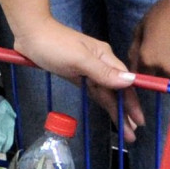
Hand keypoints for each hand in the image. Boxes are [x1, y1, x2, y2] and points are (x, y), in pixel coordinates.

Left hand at [12, 17, 144, 138]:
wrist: (30, 34)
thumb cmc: (55, 45)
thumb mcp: (79, 59)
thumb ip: (103, 72)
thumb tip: (130, 81)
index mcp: (104, 56)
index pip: (124, 82)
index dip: (131, 102)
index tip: (139, 120)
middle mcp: (100, 63)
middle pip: (116, 90)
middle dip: (125, 111)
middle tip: (132, 134)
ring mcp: (87, 69)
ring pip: (105, 92)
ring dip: (114, 110)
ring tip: (124, 130)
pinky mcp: (76, 74)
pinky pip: (94, 90)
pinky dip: (102, 101)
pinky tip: (108, 111)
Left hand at [129, 0, 169, 81]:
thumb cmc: (164, 12)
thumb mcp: (141, 27)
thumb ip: (135, 50)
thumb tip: (134, 68)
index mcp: (147, 60)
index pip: (143, 78)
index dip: (148, 70)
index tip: (155, 61)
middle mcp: (165, 70)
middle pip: (162, 80)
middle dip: (164, 70)